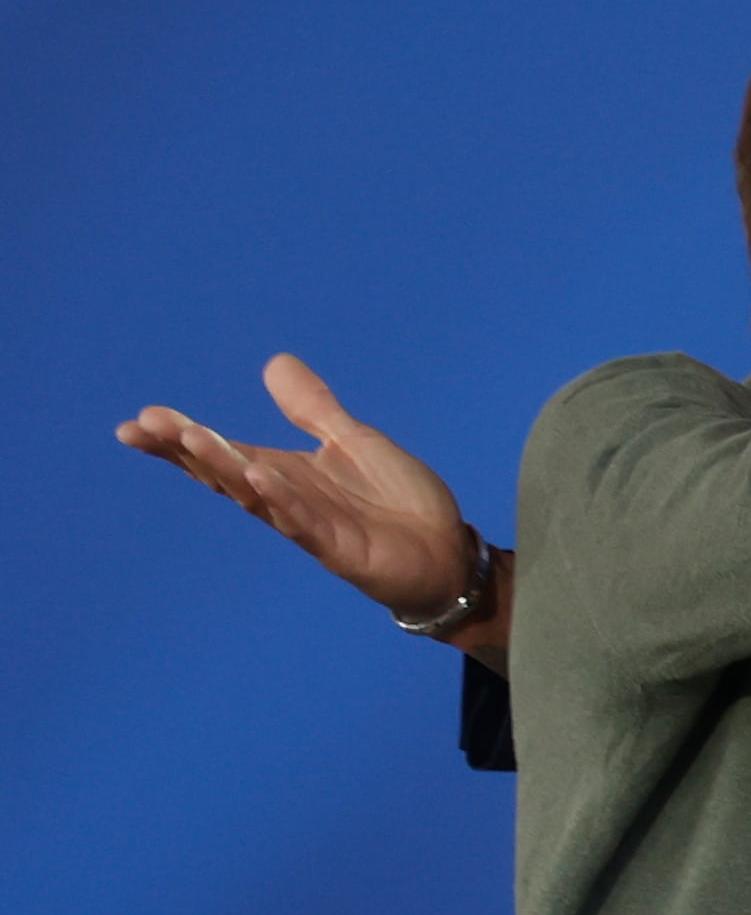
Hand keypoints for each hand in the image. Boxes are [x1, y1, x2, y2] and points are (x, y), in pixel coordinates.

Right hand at [119, 356, 481, 617]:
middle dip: (185, 449)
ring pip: (255, 495)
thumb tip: (275, 362)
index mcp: (285, 474)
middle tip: (145, 426)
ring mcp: (309, 526)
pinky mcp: (339, 550)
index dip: (180, 438)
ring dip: (224, 466)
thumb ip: (313, 408)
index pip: (222, 452)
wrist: (447, 552)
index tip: (139, 418)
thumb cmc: (397, 502)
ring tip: (192, 437)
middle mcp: (286, 500)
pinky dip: (281, 500)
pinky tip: (259, 476)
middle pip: (224, 472)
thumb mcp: (353, 441)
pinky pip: (303, 523)